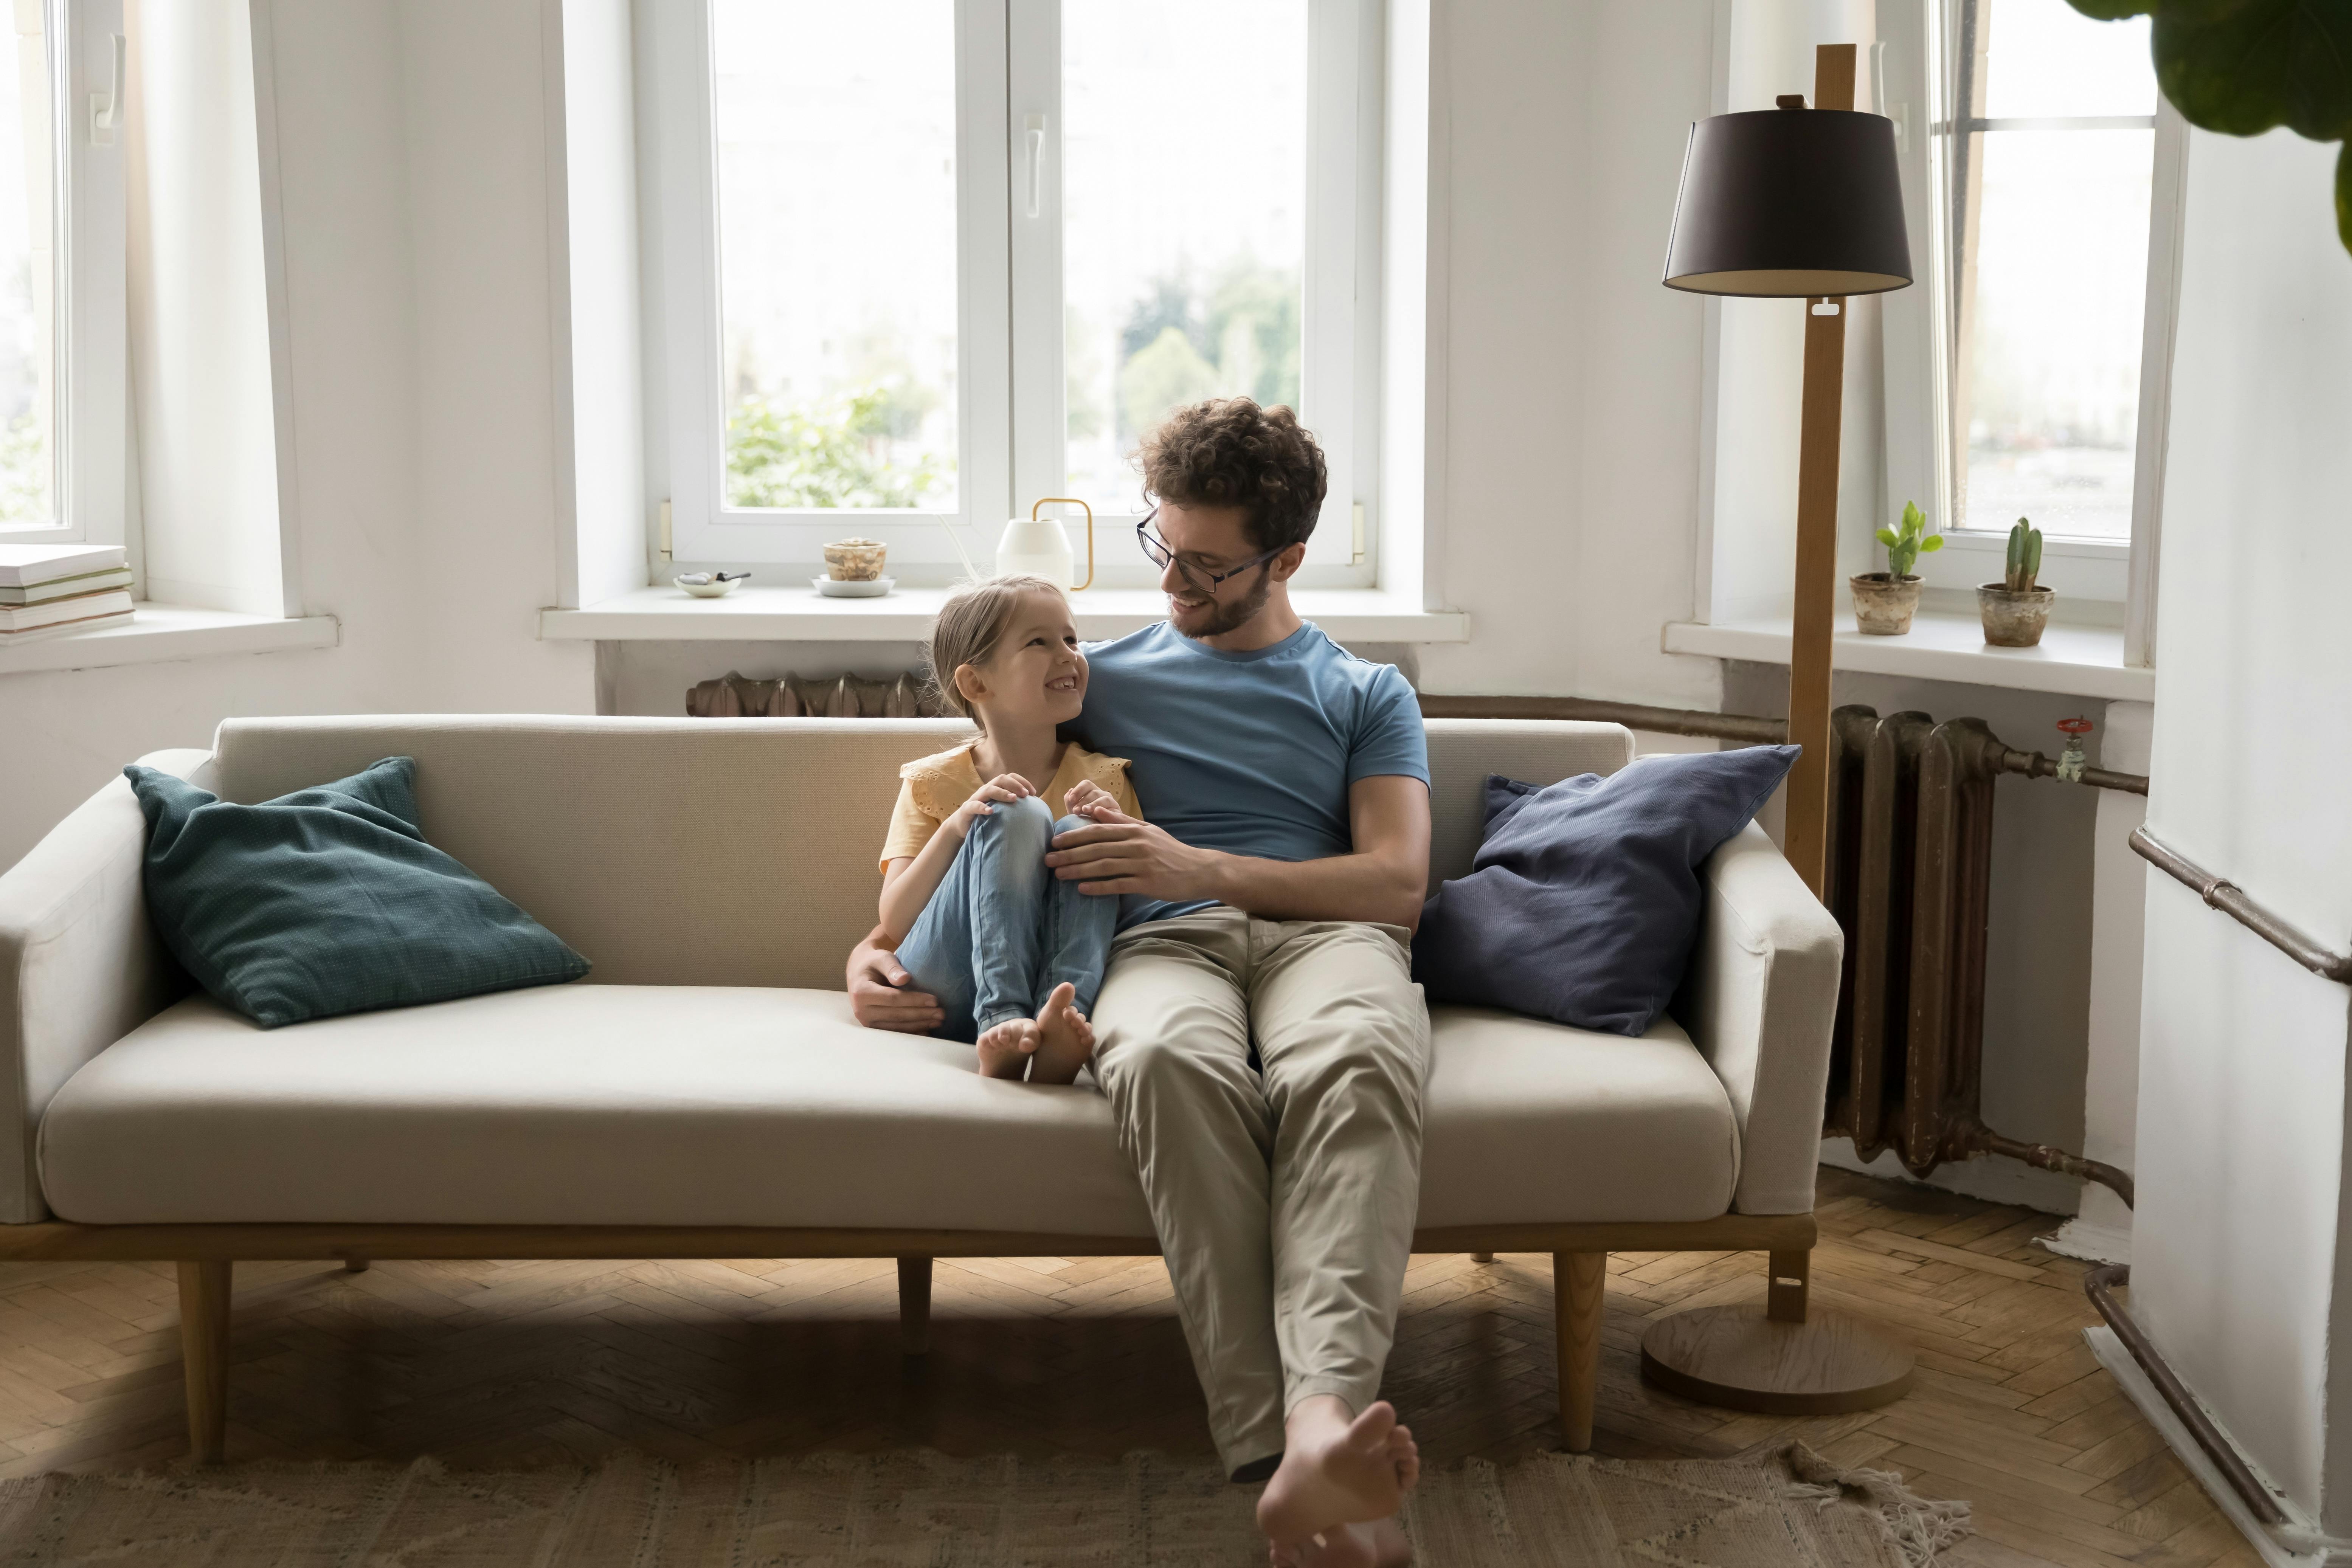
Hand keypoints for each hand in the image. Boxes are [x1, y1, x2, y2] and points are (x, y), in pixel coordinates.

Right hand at [846, 931, 943, 1032]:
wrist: (859, 973)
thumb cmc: (874, 963)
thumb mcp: (881, 958)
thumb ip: (892, 967)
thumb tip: (905, 978)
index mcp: (862, 992)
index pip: (893, 999)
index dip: (915, 1000)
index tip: (935, 1000)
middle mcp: (861, 1010)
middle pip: (896, 1015)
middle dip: (921, 1015)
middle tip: (942, 1014)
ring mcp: (867, 1022)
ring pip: (897, 1027)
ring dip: (919, 1025)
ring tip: (939, 1021)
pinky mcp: (874, 1028)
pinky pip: (895, 1032)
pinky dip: (912, 1031)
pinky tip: (927, 1029)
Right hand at [945, 773, 1035, 840]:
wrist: (962, 826)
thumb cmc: (985, 818)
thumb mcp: (1001, 810)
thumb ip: (1013, 807)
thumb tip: (1035, 810)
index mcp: (995, 788)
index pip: (1010, 777)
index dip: (1022, 782)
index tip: (1034, 793)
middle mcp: (986, 790)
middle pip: (1000, 779)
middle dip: (1015, 785)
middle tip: (1026, 794)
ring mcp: (976, 798)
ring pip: (988, 789)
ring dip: (1002, 793)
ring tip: (1014, 799)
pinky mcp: (967, 809)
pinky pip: (974, 805)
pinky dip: (982, 807)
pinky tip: (991, 812)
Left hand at [1047, 810, 1220, 899]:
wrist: (1198, 870)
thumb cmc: (1169, 850)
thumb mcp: (1147, 830)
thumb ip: (1121, 820)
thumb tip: (1094, 810)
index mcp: (1134, 830)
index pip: (1098, 831)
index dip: (1074, 836)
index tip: (1054, 841)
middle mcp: (1136, 844)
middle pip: (1096, 848)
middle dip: (1069, 854)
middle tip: (1047, 859)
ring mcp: (1142, 864)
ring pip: (1103, 866)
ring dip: (1078, 870)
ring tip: (1058, 875)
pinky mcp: (1147, 882)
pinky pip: (1118, 884)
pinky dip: (1098, 887)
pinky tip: (1082, 890)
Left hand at [1060, 778, 1119, 819]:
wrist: (1098, 836)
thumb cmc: (1085, 822)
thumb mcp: (1074, 813)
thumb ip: (1070, 802)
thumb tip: (1070, 791)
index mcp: (1092, 792)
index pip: (1086, 784)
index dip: (1078, 790)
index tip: (1071, 799)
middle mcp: (1103, 795)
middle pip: (1094, 792)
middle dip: (1083, 801)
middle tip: (1075, 811)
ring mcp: (1112, 803)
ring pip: (1104, 799)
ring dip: (1094, 804)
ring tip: (1085, 811)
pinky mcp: (1119, 813)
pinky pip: (1114, 811)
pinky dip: (1106, 812)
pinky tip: (1097, 815)